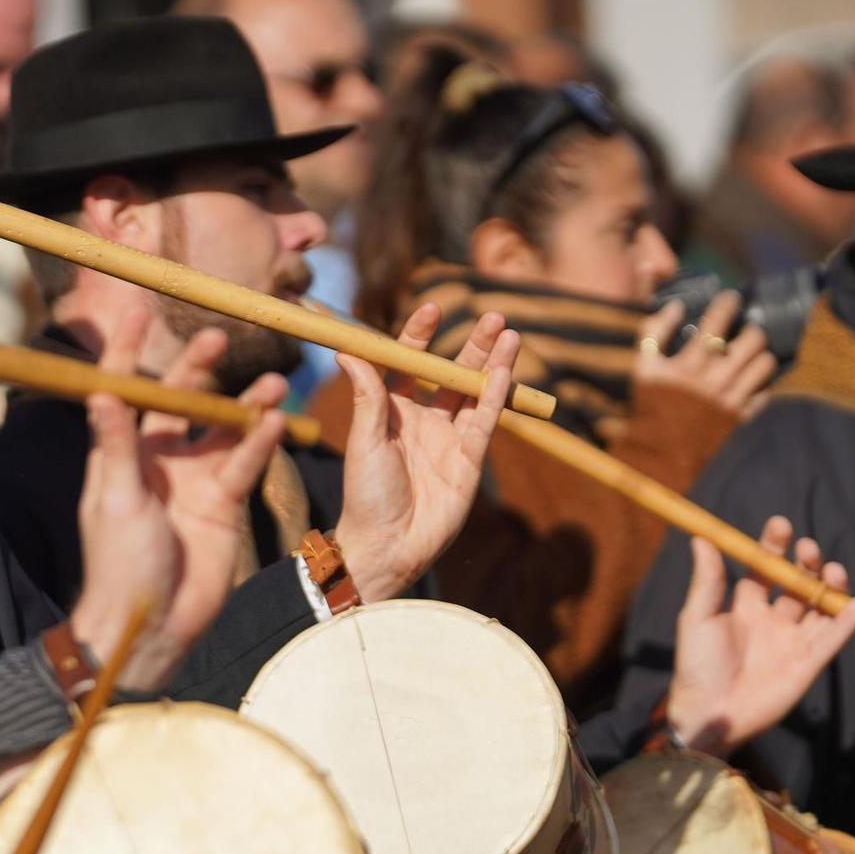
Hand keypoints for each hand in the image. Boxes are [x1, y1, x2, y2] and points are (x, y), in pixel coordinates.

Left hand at [70, 313, 286, 687]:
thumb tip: (101, 391)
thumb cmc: (120, 565)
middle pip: (180, 401)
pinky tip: (276, 421)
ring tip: (275, 381)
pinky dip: (260, 443)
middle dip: (198, 368)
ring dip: (245, 404)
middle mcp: (158, 461)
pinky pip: (245, 464)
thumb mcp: (114, 501)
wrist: (152, 624)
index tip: (139, 311)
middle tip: (219, 337)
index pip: (122, 391)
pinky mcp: (224, 504)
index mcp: (120, 455)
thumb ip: (116, 446)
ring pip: (222, 429)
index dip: (127, 351)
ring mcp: (193, 481)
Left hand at [332, 303, 517, 603]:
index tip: (432, 308)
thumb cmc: (365, 494)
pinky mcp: (469, 462)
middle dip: (472, 344)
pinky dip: (494, 398)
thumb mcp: (363, 439)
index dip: (421, 336)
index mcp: (392, 410)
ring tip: (508, 333)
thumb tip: (347, 349)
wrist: (385, 545)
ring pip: (474, 393)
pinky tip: (505, 372)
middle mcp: (423, 420)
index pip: (410, 363)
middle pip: (452, 373)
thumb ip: (366, 394)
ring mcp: (449, 440)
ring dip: (492, 364)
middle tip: (491, 315)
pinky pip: (484, 424)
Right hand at [635, 292, 775, 419]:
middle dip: (751, 330)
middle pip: (752, 341)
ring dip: (759, 355)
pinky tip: (750, 380)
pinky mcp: (739, 418)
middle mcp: (715, 379)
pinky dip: (761, 384)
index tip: (730, 298)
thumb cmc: (647, 408)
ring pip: (764, 365)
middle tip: (745, 330)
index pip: (716, 322)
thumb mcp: (640, 369)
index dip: (727, 304)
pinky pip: (764, 394)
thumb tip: (675, 307)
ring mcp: (731, 399)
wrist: (657, 455)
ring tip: (750, 355)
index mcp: (689, 364)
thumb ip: (653, 333)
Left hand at [666, 516, 854, 756]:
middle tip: (808, 548)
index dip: (773, 547)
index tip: (780, 526)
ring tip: (832, 570)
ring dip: (829, 586)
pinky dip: (845, 622)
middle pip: (797, 584)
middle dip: (806, 563)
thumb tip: (702, 538)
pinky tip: (854, 603)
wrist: (709, 712)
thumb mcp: (697, 617)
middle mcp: (772, 620)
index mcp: (744, 606)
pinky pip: (831, 640)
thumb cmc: (697, 665)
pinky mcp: (807, 664)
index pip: (764, 569)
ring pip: (818, 607)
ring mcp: (791, 641)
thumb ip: (707, 580)